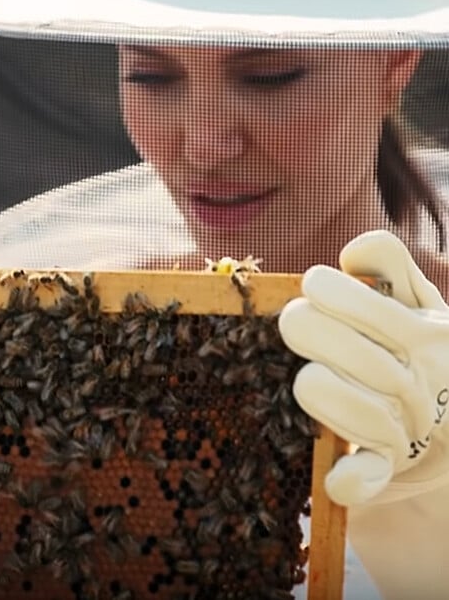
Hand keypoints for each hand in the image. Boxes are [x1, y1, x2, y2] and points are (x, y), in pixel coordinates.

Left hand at [278, 230, 448, 505]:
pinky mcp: (389, 467)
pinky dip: (355, 477)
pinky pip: (372, 475)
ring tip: (308, 375)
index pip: (379, 310)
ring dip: (320, 390)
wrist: (445, 417)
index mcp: (430, 335)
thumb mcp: (414, 299)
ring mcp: (409, 428)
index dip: (333, 291)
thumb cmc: (414, 345)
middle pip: (361, 358)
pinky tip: (338, 475)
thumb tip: (355, 250)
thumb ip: (390, 264)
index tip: (312, 285)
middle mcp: (424, 382)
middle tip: (294, 321)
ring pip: (360, 413)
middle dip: (312, 331)